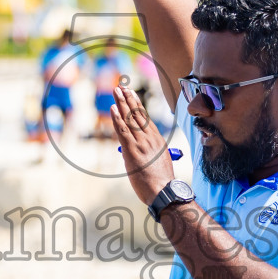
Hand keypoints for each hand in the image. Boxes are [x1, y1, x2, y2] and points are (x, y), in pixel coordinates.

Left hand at [111, 85, 175, 205]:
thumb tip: (138, 149)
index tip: (131, 94)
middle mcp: (150, 138)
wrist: (164, 191)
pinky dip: (117, 118)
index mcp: (157, 139)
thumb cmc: (161, 181)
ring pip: (130, 119)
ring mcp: (141, 143)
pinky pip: (123, 131)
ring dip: (121, 103)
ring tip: (116, 91)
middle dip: (128, 99)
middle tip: (121, 87)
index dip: (136, 104)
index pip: (145, 118)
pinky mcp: (132, 151)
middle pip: (137, 114)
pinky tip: (113, 108)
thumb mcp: (159, 161)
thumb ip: (149, 152)